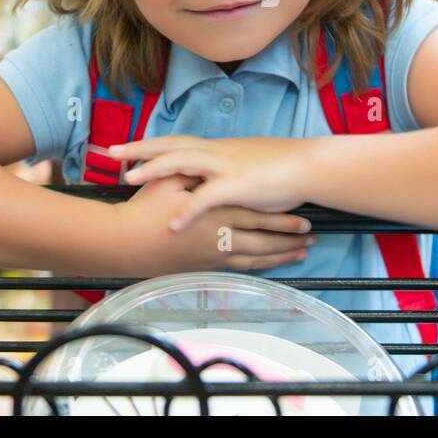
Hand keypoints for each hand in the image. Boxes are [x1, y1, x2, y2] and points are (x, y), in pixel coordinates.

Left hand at [109, 136, 311, 232]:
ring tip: (130, 178)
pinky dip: (188, 210)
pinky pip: (207, 198)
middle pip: (171, 145)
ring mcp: (226, 167)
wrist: (308, 167)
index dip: (149, 144)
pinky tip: (173, 224)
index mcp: (217, 150)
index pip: (176, 142)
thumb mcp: (246, 166)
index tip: (125, 147)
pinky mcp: (238, 186)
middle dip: (140, 149)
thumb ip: (224, 170)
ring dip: (155, 169)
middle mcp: (216, 153)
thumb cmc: (281, 169)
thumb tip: (209, 178)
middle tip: (111, 151)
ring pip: (183, 162)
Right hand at [109, 172, 313, 275]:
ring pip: (254, 257)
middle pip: (263, 240)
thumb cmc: (146, 211)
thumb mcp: (170, 181)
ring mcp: (213, 255)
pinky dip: (259, 266)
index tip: (305, 220)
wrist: (126, 243)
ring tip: (300, 253)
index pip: (258, 217)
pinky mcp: (205, 266)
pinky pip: (239, 268)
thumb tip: (213, 169)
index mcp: (216, 212)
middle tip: (311, 239)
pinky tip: (270, 265)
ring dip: (279, 256)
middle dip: (289, 240)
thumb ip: (196, 175)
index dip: (283, 220)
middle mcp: (219, 237)